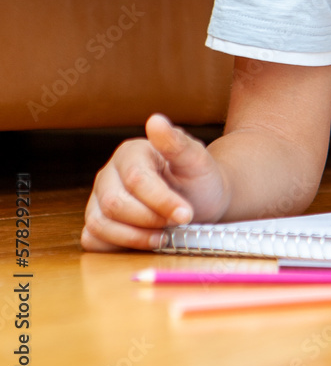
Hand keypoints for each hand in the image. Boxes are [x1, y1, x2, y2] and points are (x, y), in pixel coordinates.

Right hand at [81, 114, 228, 251]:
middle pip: (114, 204)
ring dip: (135, 237)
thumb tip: (155, 120)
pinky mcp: (96, 222)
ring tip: (164, 235)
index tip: (186, 214)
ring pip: (100, 224)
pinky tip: (146, 239)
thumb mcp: (197, 161)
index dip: (161, 201)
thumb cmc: (199, 179)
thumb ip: (176, 143)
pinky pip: (93, 240)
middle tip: (177, 222)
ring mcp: (98, 199)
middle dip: (150, 219)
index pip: (136, 180)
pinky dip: (119, 245)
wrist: (201, 200)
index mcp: (130, 152)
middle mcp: (109, 174)